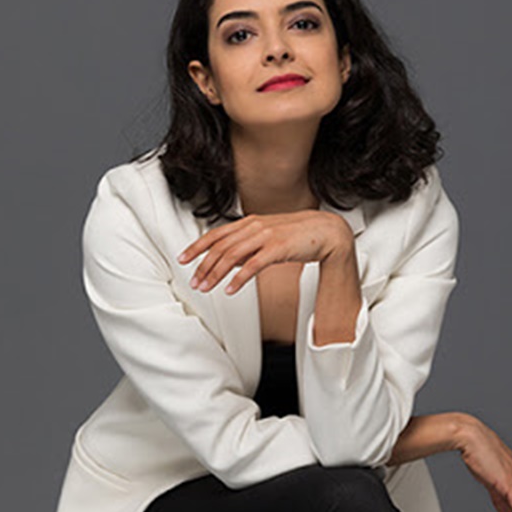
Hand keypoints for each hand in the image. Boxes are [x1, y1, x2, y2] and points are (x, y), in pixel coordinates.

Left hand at [177, 210, 351, 294]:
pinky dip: (239, 278)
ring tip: (206, 288)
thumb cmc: (299, 235)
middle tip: (195, 282)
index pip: (217, 234)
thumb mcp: (269, 237)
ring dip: (216, 273)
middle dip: (203, 265)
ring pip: (233, 255)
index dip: (197, 246)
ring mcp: (267, 236)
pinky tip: (231, 289)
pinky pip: (253, 265)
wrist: (327, 232)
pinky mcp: (278, 248)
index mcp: (251, 222)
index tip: (183, 259)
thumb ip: (248, 245)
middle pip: (221, 246)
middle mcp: (255, 226)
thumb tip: (229, 260)